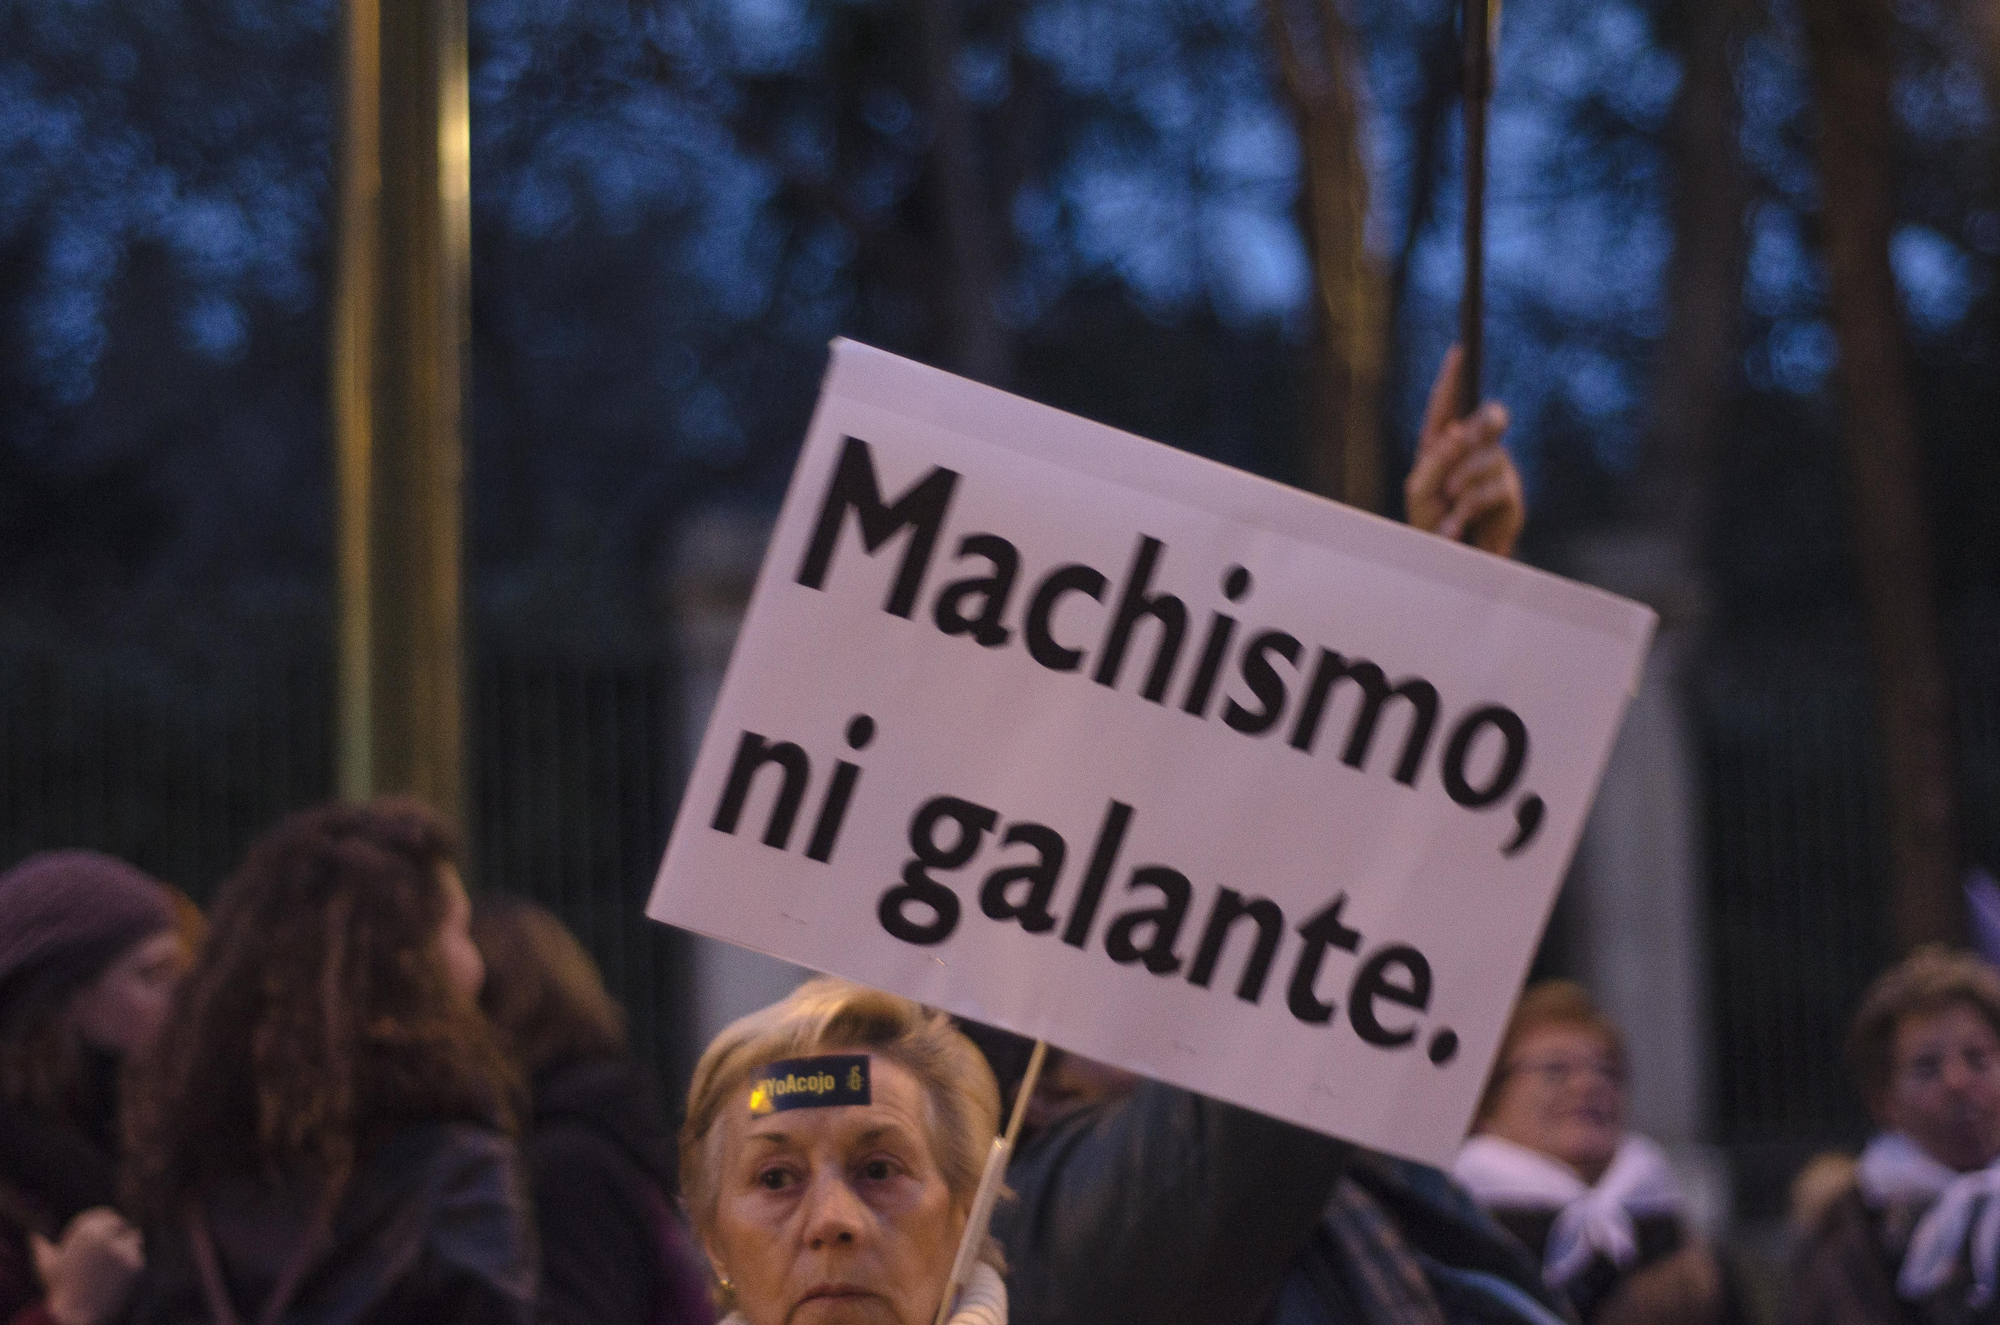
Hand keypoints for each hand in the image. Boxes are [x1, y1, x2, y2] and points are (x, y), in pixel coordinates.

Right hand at [30, 1207, 142, 1324]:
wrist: (77, 1318)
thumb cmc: (61, 1292)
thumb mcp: (47, 1268)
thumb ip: (41, 1247)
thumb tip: (34, 1236)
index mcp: (86, 1232)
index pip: (107, 1215)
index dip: (110, 1222)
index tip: (112, 1229)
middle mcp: (106, 1237)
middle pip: (122, 1226)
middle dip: (121, 1235)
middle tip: (117, 1249)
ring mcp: (123, 1250)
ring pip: (134, 1241)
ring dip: (129, 1249)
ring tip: (114, 1270)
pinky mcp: (136, 1264)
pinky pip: (139, 1258)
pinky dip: (133, 1266)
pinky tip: (119, 1281)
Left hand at [1405, 346, 1523, 556]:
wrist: (1451, 562)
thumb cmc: (1430, 524)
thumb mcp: (1421, 490)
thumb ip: (1436, 460)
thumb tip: (1458, 434)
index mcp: (1444, 444)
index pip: (1449, 405)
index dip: (1454, 378)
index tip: (1459, 352)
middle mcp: (1474, 451)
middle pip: (1490, 418)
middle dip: (1480, 426)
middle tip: (1461, 440)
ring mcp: (1496, 470)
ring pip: (1490, 456)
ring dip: (1465, 480)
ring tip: (1451, 503)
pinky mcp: (1510, 495)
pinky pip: (1494, 489)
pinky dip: (1471, 507)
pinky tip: (1458, 524)